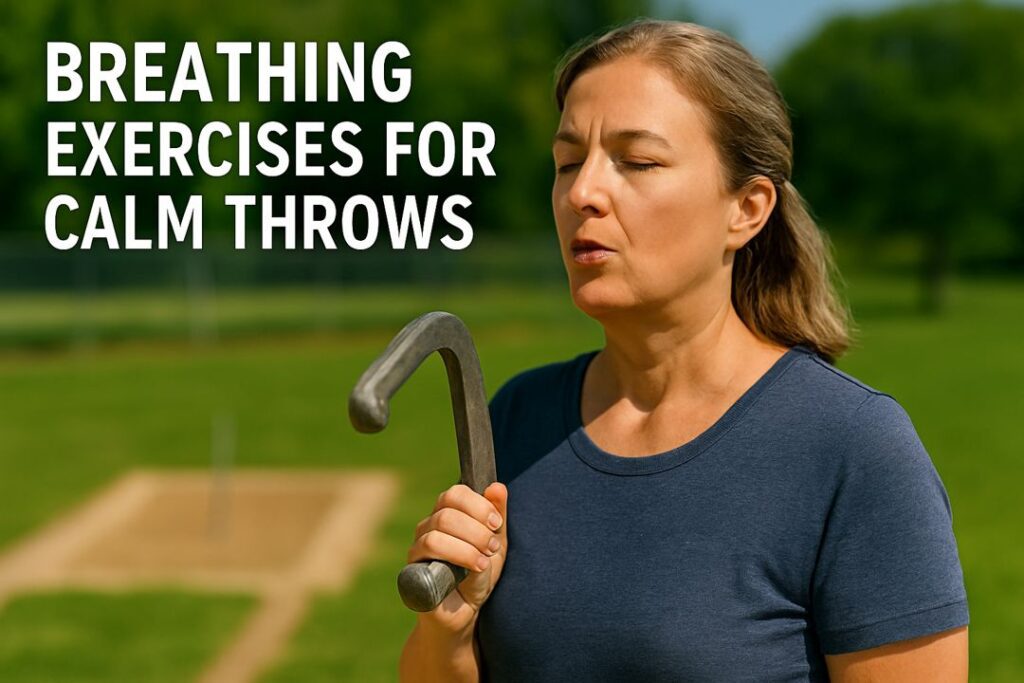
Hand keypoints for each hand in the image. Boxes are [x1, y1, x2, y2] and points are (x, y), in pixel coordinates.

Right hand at [408, 482, 508, 633]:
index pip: (455, 493)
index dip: (477, 505)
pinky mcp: (412, 570)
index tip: (496, 523)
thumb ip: (497, 515)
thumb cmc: (478, 573)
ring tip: (484, 562)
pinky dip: (457, 560)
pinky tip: (473, 571)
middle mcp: (428, 526)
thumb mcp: (496, 543)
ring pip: (436, 533)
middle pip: (446, 513)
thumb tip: (497, 486)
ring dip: (467, 547)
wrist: (465, 611)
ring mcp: (417, 548)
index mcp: (448, 514)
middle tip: (493, 547)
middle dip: (476, 529)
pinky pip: (427, 556)